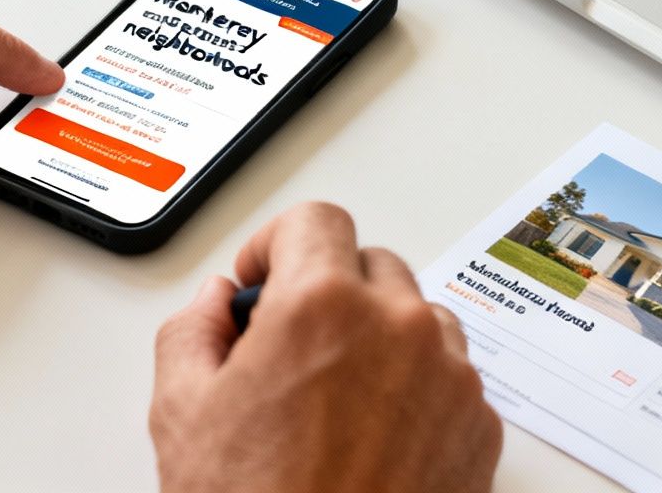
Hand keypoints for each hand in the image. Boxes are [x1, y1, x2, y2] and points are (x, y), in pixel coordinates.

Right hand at [150, 203, 502, 492]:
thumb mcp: (181, 413)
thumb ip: (193, 331)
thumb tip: (216, 303)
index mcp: (324, 305)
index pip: (314, 221)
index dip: (277, 246)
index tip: (262, 279)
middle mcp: (400, 326)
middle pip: (369, 265)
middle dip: (328, 293)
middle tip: (289, 348)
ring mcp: (451, 376)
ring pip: (418, 318)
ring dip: (379, 339)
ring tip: (333, 403)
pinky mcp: (480, 426)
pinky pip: (450, 378)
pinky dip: (416, 391)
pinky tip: (373, 440)